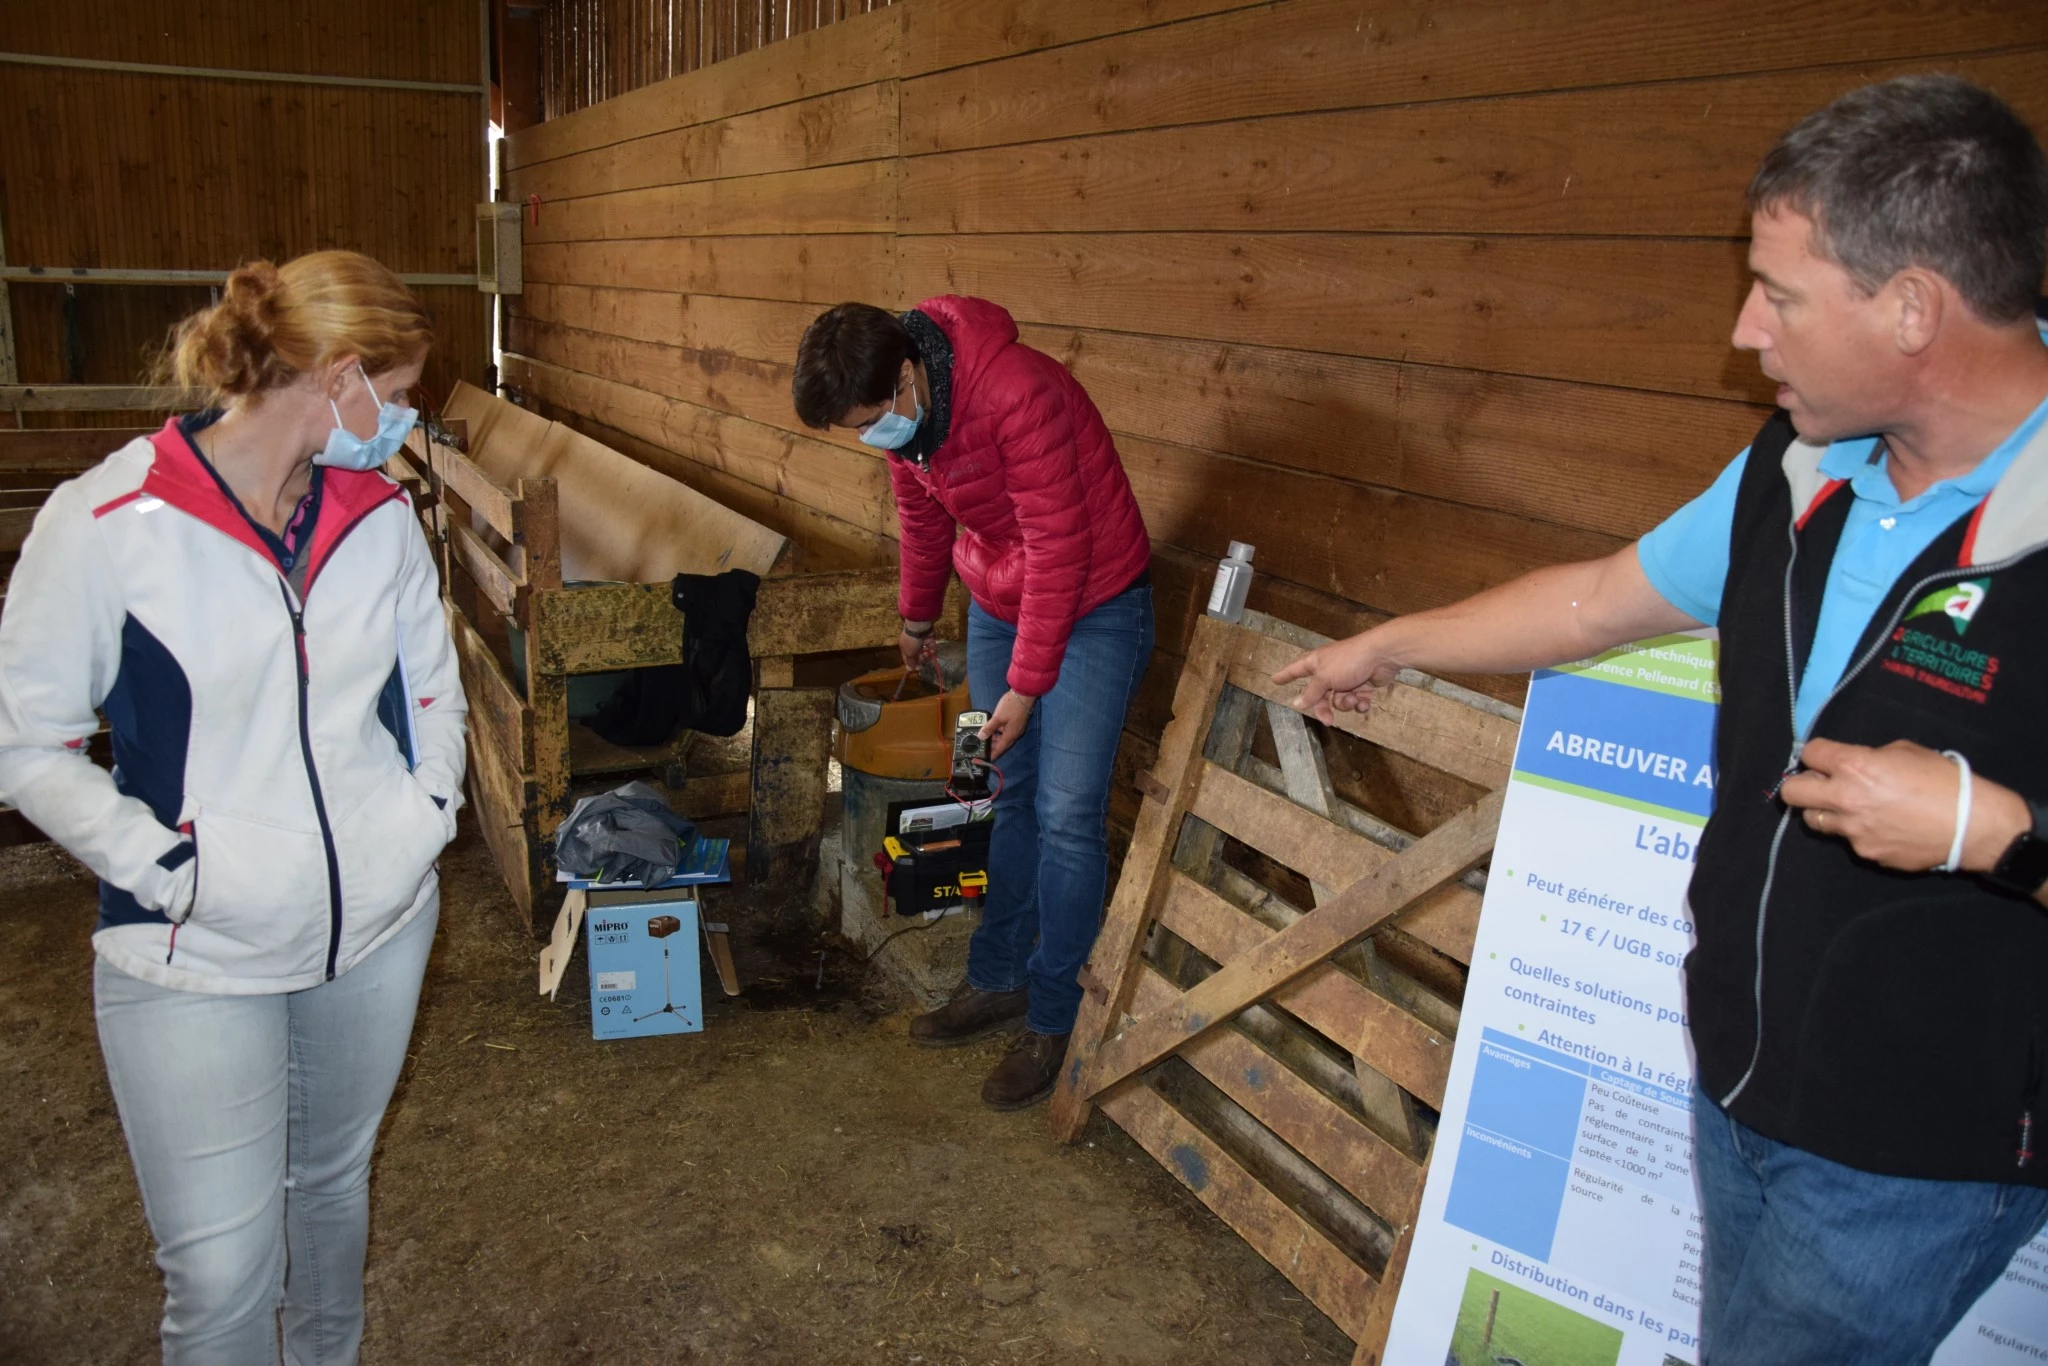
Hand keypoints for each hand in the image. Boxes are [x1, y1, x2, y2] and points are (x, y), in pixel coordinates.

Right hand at [899, 626, 934, 672]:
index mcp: (905, 648)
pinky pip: (931, 648)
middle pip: (918, 657)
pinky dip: (932, 650)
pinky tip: (931, 650)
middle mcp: (913, 646)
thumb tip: (909, 670)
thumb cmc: (911, 640)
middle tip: (923, 656)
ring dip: (927, 654)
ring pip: (925, 653)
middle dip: (921, 658)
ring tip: (927, 652)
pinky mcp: (929, 640)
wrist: (920, 627)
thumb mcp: (909, 653)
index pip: (908, 659)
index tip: (918, 668)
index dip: (913, 664)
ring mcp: (922, 643)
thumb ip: (910, 662)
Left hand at [978, 690, 1034, 760]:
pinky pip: (1006, 731)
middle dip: (992, 746)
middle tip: (981, 746)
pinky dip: (998, 731)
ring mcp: (1016, 728)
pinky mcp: (1016, 723)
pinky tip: (992, 727)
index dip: (992, 755)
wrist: (1024, 694)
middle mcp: (1014, 734)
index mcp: (1010, 735)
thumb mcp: (997, 717)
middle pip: (1001, 744)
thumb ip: (989, 728)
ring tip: (984, 736)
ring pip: (1003, 737)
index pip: (999, 750)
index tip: (984, 759)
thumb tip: (981, 737)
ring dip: (994, 738)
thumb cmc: (1012, 706)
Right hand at [1271, 629, 1401, 723]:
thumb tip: (1296, 703)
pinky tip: (1364, 701)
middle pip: (1319, 694)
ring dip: (1345, 702)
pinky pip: (1356, 700)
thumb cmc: (1348, 662)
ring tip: (1353, 698)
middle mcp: (1329, 670)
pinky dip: (1360, 703)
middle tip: (1327, 720)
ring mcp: (1347, 678)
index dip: (1285, 675)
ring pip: (1339, 699)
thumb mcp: (1324, 678)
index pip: (1295, 670)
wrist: (1381, 656)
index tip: (1274, 680)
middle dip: (1324, 707)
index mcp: (1316, 663)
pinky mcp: (1363, 684)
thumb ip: (1311, 693)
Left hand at [1780, 737, 2029, 872]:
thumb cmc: (1944, 780)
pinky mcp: (1866, 853)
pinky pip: (1849, 840)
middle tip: (1819, 784)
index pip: (1809, 753)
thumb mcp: (1905, 752)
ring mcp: (1853, 830)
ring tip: (1851, 808)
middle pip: (1792, 793)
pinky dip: (1858, 832)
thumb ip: (1870, 756)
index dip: (1817, 754)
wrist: (1972, 825)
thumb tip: (1851, 765)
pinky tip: (1883, 827)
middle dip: (1800, 785)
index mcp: (1854, 767)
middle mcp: (1844, 799)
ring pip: (1815, 821)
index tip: (1825, 758)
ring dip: (1826, 811)